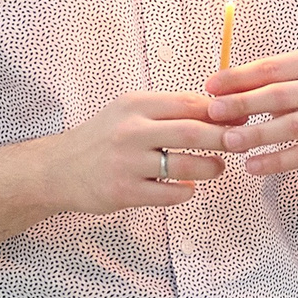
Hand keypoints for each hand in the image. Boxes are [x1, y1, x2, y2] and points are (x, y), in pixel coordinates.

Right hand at [45, 92, 227, 215]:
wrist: (58, 169)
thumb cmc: (102, 138)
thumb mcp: (129, 113)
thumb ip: (167, 111)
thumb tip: (217, 112)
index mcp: (136, 105)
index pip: (189, 103)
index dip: (219, 112)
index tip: (237, 119)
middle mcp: (131, 131)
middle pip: (193, 133)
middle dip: (224, 139)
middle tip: (240, 144)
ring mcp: (127, 163)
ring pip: (185, 166)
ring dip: (210, 168)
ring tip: (217, 168)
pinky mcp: (124, 191)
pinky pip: (170, 194)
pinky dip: (186, 192)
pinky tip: (188, 188)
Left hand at [206, 50, 297, 176]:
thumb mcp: (285, 82)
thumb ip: (253, 83)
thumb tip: (213, 89)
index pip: (270, 68)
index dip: (238, 77)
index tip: (209, 87)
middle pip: (280, 95)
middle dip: (244, 104)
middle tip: (214, 112)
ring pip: (291, 127)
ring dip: (257, 134)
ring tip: (229, 142)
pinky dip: (276, 162)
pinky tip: (251, 166)